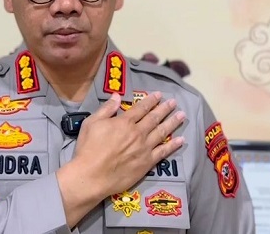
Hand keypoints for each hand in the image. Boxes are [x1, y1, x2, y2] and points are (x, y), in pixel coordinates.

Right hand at [56, 91, 184, 226]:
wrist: (92, 175)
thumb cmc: (88, 148)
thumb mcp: (91, 123)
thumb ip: (106, 109)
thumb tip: (116, 96)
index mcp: (124, 122)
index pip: (141, 108)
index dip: (151, 100)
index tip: (159, 94)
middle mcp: (138, 133)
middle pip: (154, 118)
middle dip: (165, 109)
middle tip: (174, 103)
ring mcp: (144, 148)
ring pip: (162, 132)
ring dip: (172, 122)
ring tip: (181, 115)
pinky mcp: (147, 163)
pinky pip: (163, 152)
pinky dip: (173, 145)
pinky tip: (180, 140)